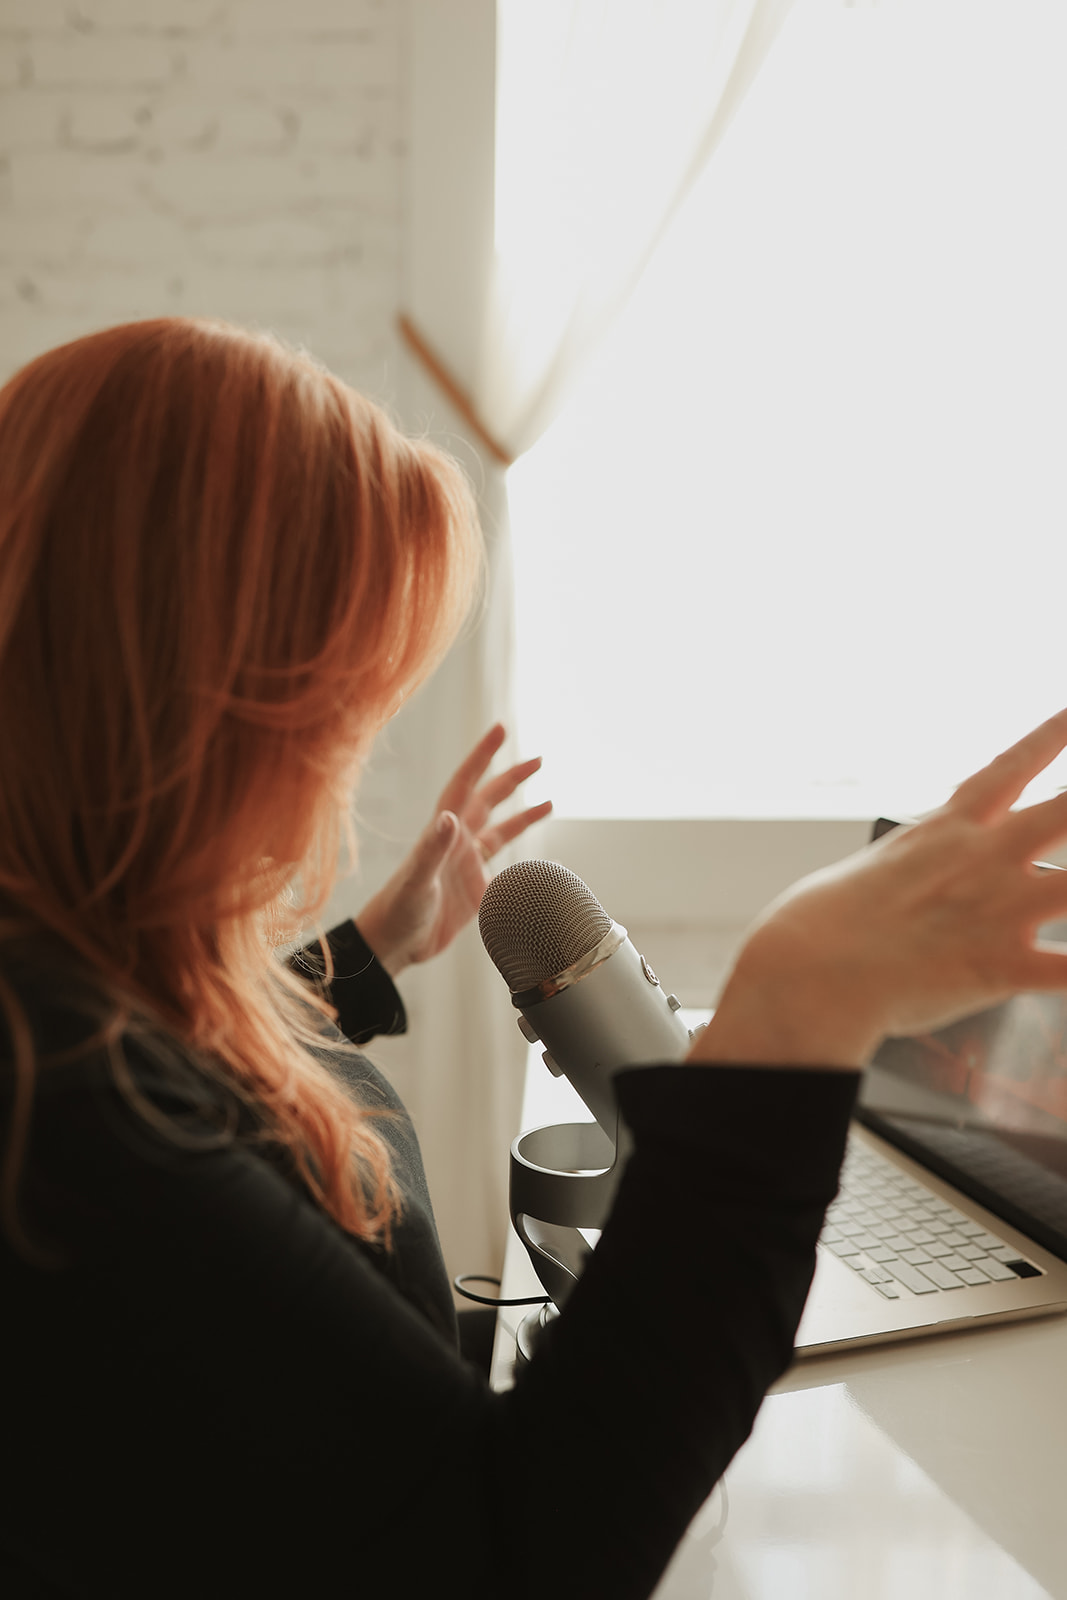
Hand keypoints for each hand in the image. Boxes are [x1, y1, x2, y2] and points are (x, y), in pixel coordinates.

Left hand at [356, 724, 552, 976]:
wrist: (395, 945)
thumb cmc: (398, 910)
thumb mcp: (417, 879)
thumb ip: (433, 848)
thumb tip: (450, 817)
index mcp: (444, 833)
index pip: (466, 784)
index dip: (482, 756)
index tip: (499, 730)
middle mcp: (457, 843)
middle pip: (489, 801)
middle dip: (512, 779)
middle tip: (538, 760)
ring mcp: (467, 866)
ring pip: (500, 833)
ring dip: (522, 816)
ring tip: (548, 802)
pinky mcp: (475, 891)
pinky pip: (505, 871)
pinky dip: (523, 863)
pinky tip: (539, 861)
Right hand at [691, 706, 1066, 1069]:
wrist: (808, 968)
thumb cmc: (819, 925)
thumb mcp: (873, 871)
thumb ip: (919, 863)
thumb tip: (924, 869)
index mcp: (948, 828)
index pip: (1013, 766)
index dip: (1054, 735)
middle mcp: (984, 858)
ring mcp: (998, 908)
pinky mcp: (1000, 965)